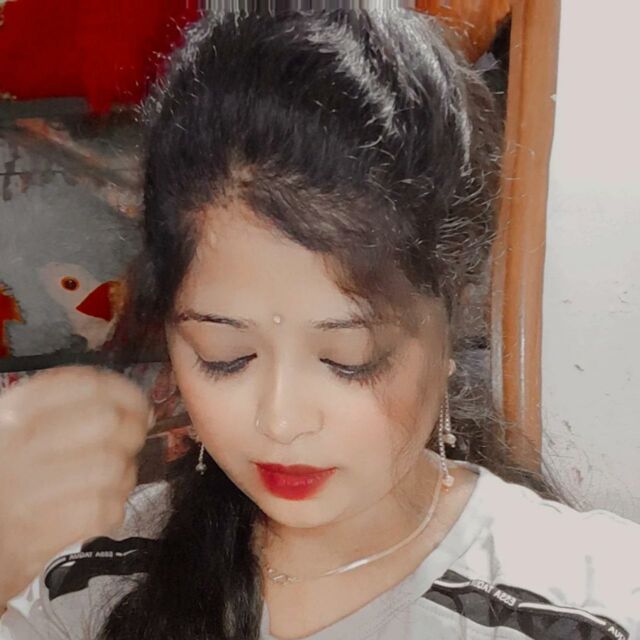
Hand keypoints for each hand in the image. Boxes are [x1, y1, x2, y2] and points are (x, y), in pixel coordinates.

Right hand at [0, 365, 150, 605]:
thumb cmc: (9, 477)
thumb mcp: (20, 428)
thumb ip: (73, 408)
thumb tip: (139, 409)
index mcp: (11, 413)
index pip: (86, 385)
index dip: (126, 393)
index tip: (140, 405)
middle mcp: (14, 446)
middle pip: (106, 422)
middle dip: (132, 432)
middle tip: (132, 442)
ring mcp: (23, 493)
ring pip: (111, 467)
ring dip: (124, 474)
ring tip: (111, 480)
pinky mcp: (36, 536)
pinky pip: (101, 511)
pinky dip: (110, 509)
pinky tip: (97, 508)